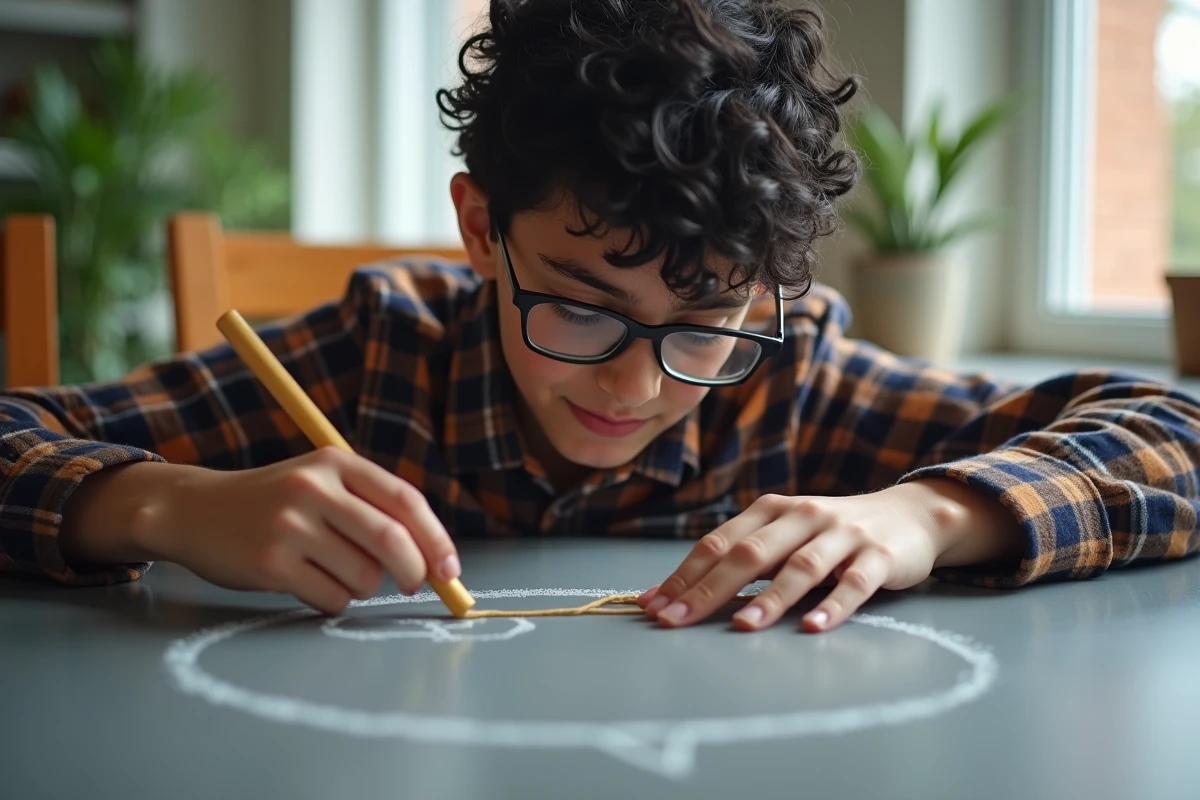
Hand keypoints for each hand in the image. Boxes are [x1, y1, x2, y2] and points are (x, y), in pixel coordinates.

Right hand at [141, 447, 459, 613]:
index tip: (450, 569)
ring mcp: (290, 526)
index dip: (436, 538)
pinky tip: (311, 584)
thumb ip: (372, 508)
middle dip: (413, 572)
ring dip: (364, 587)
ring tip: (337, 574)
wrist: (195, 511)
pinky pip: (331, 597)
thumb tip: (433, 558)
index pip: (406, 500)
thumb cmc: (275, 503)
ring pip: (364, 575)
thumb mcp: (321, 482)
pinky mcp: (271, 563)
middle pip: (391, 541)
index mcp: (336, 462)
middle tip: (411, 586)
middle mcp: (314, 488)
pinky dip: (334, 601)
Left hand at [638, 479, 1021, 632]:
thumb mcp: (786, 535)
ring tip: (743, 626)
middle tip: (678, 620)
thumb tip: (681, 594)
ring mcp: (842, 534)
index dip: (684, 575)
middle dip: (709, 589)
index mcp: (771, 510)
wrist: (911, 515)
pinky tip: (814, 627)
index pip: (719, 544)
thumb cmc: (833, 533)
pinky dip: (834, 605)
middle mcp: (803, 516)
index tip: (654, 606)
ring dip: (770, 599)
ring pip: (801, 567)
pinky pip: (855, 583)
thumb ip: (743, 559)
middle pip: (750, 554)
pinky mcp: (879, 556)